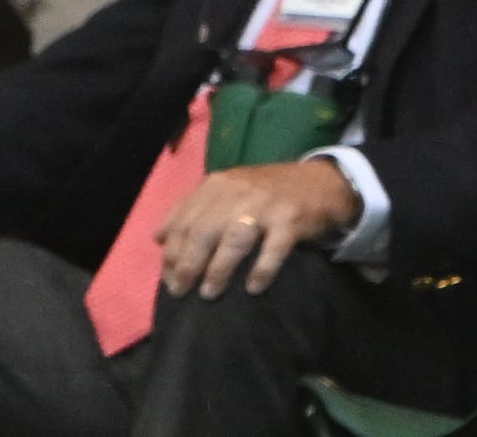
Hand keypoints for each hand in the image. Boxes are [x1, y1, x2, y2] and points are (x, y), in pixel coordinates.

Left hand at [154, 158, 359, 300]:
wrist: (318, 182)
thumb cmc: (265, 193)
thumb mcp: (226, 191)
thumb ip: (193, 210)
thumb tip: (158, 237)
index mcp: (216, 185)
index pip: (185, 218)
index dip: (173, 248)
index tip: (166, 275)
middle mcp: (237, 192)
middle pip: (204, 229)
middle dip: (188, 262)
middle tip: (180, 290)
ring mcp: (264, 206)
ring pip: (234, 239)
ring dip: (219, 268)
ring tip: (209, 293)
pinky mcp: (291, 220)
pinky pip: (273, 248)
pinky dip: (261, 269)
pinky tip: (252, 288)